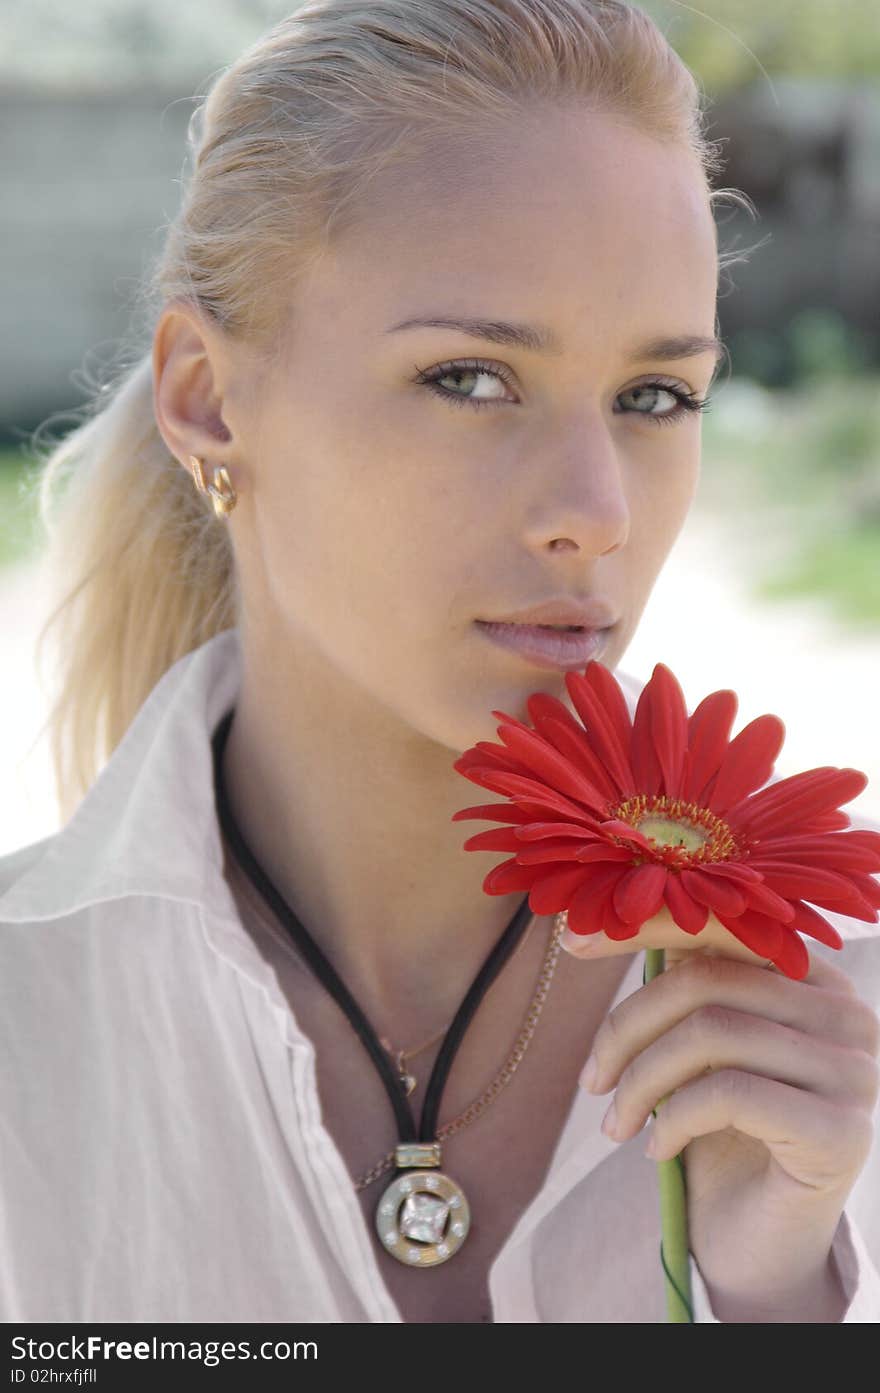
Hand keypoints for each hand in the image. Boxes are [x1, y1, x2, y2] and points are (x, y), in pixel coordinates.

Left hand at [565, 911, 879, 1319]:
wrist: (762, 1246)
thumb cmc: (723, 1136)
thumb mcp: (700, 1047)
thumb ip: (682, 984)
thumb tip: (599, 924)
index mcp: (815, 977)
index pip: (725, 924)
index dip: (645, 926)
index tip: (572, 942)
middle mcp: (848, 1014)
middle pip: (709, 979)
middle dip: (628, 1026)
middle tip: (591, 1080)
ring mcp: (853, 1071)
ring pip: (712, 1032)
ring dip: (642, 1080)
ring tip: (616, 1123)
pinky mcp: (842, 1131)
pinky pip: (730, 1093)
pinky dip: (674, 1118)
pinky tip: (657, 1148)